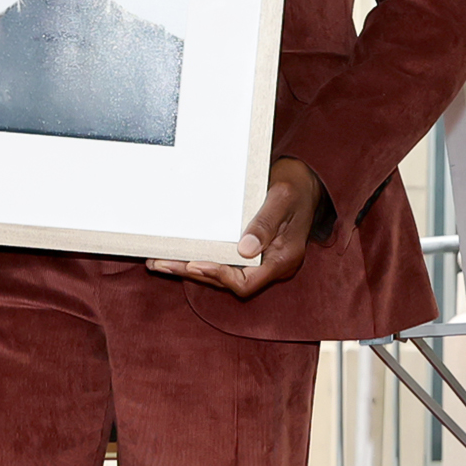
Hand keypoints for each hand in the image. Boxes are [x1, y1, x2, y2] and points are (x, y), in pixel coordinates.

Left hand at [148, 158, 327, 297]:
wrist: (305, 181)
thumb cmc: (297, 187)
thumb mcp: (283, 198)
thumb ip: (266, 223)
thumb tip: (245, 249)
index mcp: (283, 259)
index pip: (247, 283)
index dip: (220, 276)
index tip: (196, 264)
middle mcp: (269, 265)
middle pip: (227, 281)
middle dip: (194, 272)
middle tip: (161, 264)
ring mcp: (259, 260)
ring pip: (221, 273)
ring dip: (190, 268)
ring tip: (159, 262)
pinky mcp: (250, 251)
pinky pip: (223, 260)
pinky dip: (200, 257)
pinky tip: (177, 253)